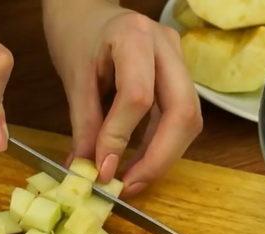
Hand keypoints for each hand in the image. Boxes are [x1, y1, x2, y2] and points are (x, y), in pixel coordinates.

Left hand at [43, 0, 202, 195]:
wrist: (87, 11)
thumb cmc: (77, 36)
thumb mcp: (74, 80)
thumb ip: (84, 127)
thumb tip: (86, 173)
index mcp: (134, 37)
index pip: (137, 96)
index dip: (121, 138)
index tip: (103, 171)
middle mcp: (167, 47)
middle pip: (183, 112)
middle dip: (160, 157)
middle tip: (131, 185)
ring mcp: (180, 60)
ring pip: (190, 119)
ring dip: (164, 155)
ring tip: (133, 179)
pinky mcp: (182, 76)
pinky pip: (182, 117)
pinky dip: (163, 145)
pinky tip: (141, 161)